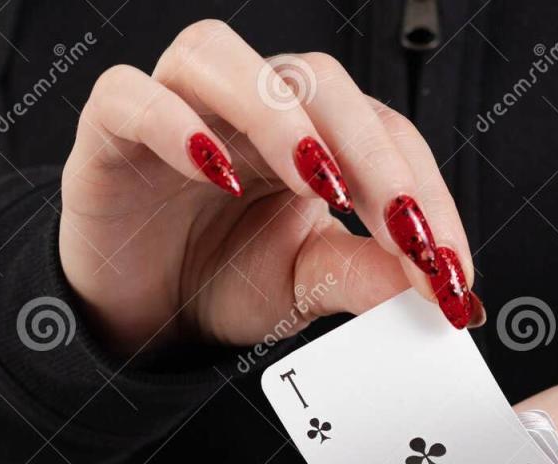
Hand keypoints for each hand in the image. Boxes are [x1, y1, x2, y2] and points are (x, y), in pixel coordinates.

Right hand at [60, 20, 481, 353]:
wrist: (139, 313)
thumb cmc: (220, 279)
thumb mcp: (307, 284)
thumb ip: (366, 277)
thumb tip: (443, 290)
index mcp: (310, 135)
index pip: (382, 133)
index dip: (423, 192)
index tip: (448, 268)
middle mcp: (248, 106)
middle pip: (318, 82)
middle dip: (372, 156)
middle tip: (404, 233)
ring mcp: (177, 106)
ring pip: (222, 57)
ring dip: (278, 117)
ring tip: (318, 184)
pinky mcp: (109, 130)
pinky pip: (130, 95)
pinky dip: (172, 123)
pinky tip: (214, 173)